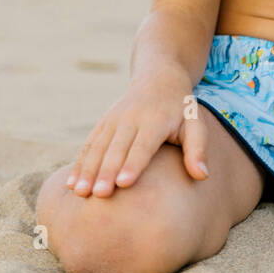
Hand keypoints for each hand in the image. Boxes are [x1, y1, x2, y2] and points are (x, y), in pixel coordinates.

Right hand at [66, 66, 210, 197]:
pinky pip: (89, 144)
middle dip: (106, 172)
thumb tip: (202, 176)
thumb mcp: (195, 123)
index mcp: (156, 120)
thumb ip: (198, 149)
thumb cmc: (181, 108)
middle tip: (99, 196)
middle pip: (117, 149)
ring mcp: (114, 119)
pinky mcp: (104, 122)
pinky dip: (79, 163)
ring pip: (98, 147)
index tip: (123, 184)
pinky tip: (71, 184)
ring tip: (80, 193)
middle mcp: (132, 118)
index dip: (133, 164)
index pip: (143, 146)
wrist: (159, 77)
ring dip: (88, 169)